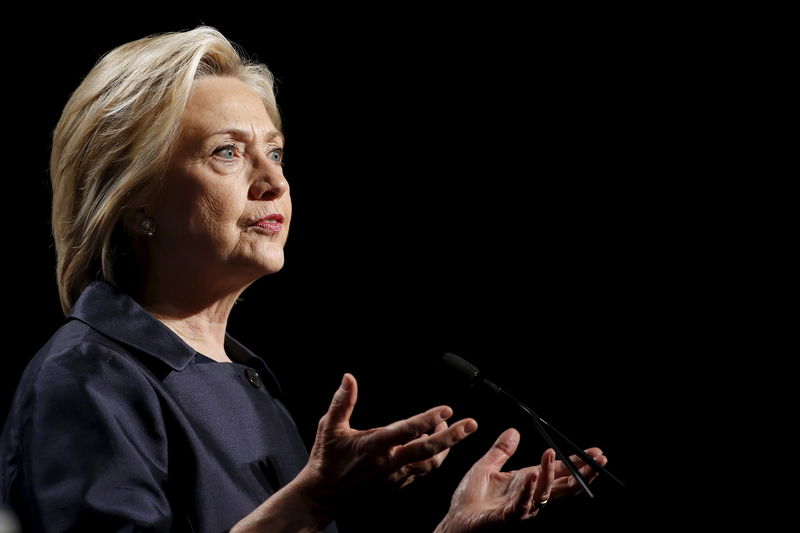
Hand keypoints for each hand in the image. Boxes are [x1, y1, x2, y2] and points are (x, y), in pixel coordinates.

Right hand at [298, 373, 477, 509]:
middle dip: (452, 437)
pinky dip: (431, 458)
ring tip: (452, 431)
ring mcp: (394, 476)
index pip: (406, 431)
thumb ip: (342, 402)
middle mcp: (388, 463)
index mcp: (374, 447)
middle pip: (427, 450)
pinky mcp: (396, 485)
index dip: (427, 419)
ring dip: (444, 447)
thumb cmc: (326, 459)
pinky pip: (420, 472)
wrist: (323, 495)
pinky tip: (432, 447)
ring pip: (429, 463)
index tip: (446, 410)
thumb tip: (349, 378)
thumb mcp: (329, 427)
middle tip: (470, 425)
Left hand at [436, 428, 607, 531]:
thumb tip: (514, 431)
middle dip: (581, 472)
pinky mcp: (508, 517)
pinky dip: (528, 490)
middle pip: (562, 484)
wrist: (456, 521)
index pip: (558, 471)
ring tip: (550, 453)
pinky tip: (531, 475)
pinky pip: (522, 504)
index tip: (594, 452)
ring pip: (544, 492)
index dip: (576, 462)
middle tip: (596, 458)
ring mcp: (521, 507)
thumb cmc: (470, 499)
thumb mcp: (486, 467)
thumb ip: (501, 451)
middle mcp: (530, 495)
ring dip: (550, 473)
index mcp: (527, 482)